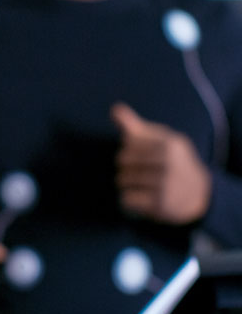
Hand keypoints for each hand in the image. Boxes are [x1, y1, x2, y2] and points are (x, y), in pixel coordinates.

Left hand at [111, 102, 210, 223]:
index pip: (128, 142)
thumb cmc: (172, 161)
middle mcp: (169, 162)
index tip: (141, 155)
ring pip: (122, 180)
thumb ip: (135, 127)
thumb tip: (114, 108)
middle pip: (122, 161)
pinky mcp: (160, 204)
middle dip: (124, 167)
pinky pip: (126, 199)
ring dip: (124, 184)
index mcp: (169, 143)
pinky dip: (127, 200)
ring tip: (138, 185)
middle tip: (137, 172)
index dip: (129, 149)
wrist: (199, 193)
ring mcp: (166, 184)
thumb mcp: (160, 140)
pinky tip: (139, 198)